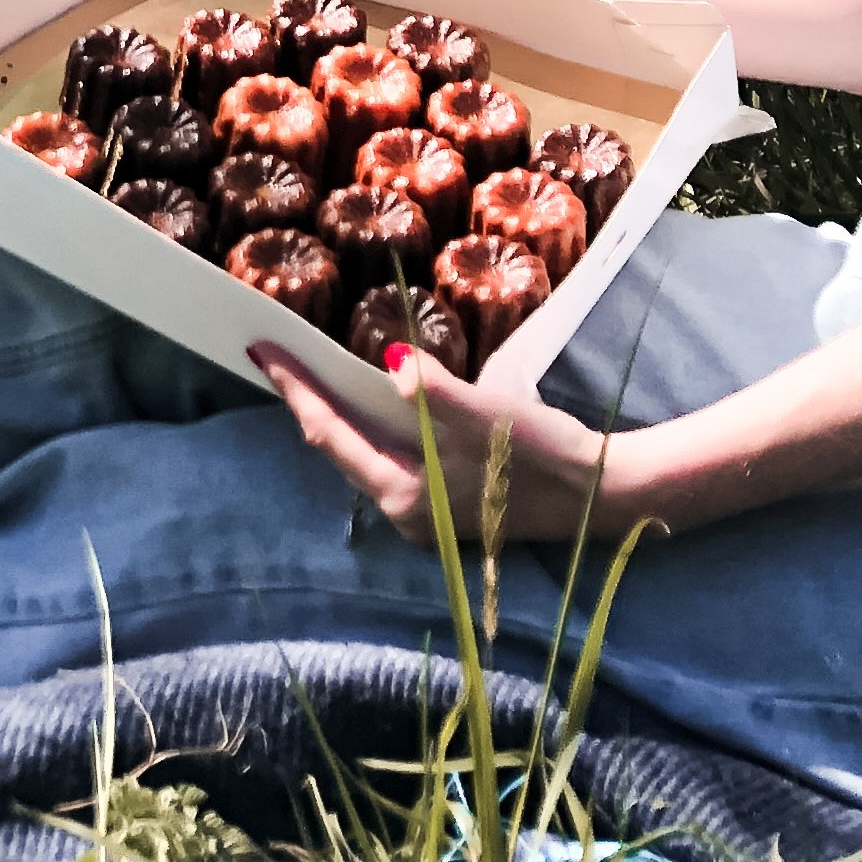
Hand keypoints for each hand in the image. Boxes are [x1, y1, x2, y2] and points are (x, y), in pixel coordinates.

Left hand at [252, 341, 640, 544]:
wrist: (601, 492)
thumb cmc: (544, 456)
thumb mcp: (488, 417)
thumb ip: (436, 392)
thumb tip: (393, 365)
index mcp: (405, 495)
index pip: (330, 434)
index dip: (295, 389)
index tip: (260, 350)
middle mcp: (405, 511)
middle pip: (339, 446)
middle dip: (306, 398)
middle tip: (274, 352)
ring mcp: (425, 511)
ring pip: (362, 452)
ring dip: (337, 410)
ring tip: (306, 368)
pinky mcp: (445, 501)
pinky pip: (388, 455)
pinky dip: (369, 422)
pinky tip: (365, 396)